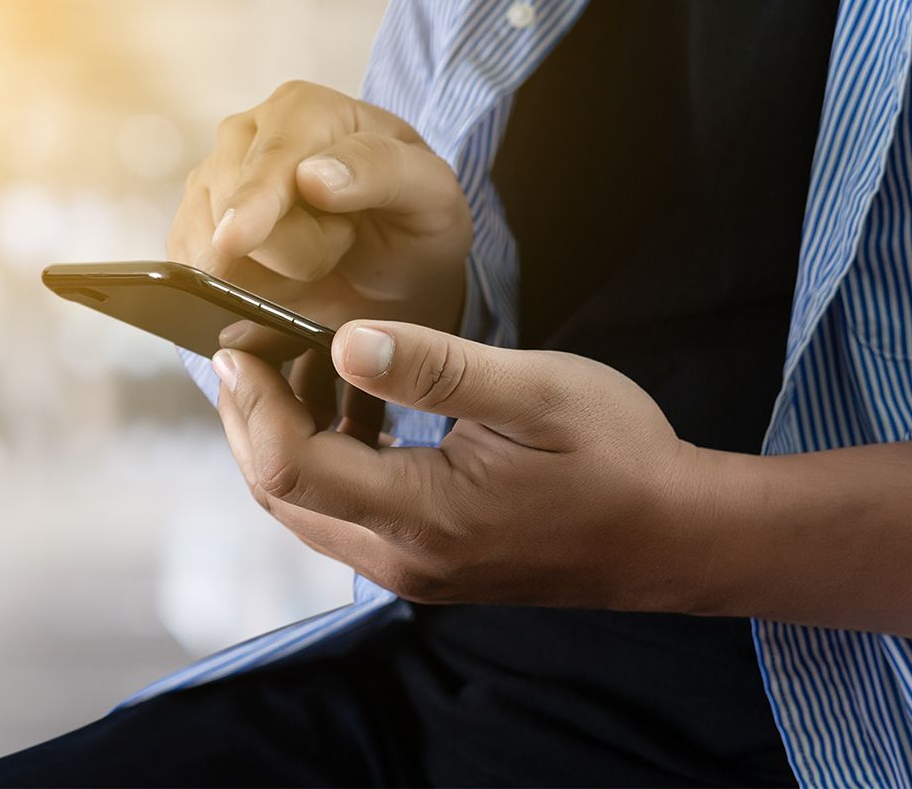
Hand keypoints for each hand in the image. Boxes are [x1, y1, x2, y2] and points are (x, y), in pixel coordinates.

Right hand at [166, 81, 471, 354]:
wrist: (397, 267)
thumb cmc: (414, 220)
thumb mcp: (432, 192)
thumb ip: (381, 171)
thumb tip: (311, 176)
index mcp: (304, 110)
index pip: (271, 162)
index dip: (254, 202)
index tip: (236, 239)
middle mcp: (245, 137)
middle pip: (234, 213)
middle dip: (294, 255)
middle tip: (343, 245)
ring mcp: (211, 184)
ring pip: (208, 251)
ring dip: (266, 280)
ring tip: (315, 263)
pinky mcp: (194, 233)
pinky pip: (191, 275)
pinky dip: (232, 296)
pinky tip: (277, 286)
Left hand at [211, 319, 700, 609]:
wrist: (673, 537)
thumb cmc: (619, 456)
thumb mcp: (537, 391)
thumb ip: (436, 369)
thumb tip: (345, 342)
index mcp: (424, 516)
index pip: (288, 466)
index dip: (250, 402)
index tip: (238, 341)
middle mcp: (402, 560)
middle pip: (279, 492)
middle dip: (250, 418)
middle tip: (254, 345)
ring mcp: (412, 570)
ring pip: (306, 506)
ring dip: (285, 436)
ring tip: (305, 362)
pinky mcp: (426, 564)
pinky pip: (344, 513)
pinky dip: (325, 458)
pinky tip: (355, 404)